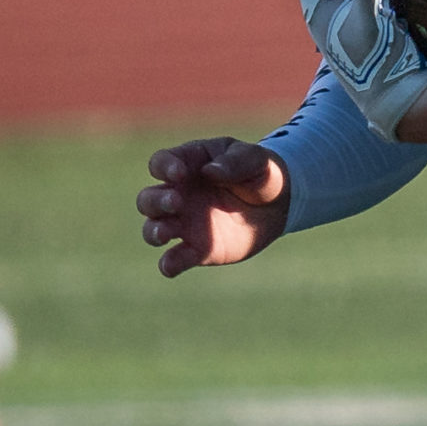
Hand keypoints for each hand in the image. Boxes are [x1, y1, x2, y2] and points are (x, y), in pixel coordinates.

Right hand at [139, 137, 289, 276]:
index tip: (178, 173)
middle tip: (176, 202)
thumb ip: (236, 162)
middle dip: (156, 201)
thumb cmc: (260, 173)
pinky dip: (169, 264)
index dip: (163, 167)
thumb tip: (210, 171)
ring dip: (154, 231)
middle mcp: (178, 195)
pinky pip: (175, 259)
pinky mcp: (197, 249)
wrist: (278, 205)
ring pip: (153, 228)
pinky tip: (170, 266)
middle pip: (148, 199)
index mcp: (187, 165)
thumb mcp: (256, 159)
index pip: (160, 163)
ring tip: (166, 233)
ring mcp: (184, 223)